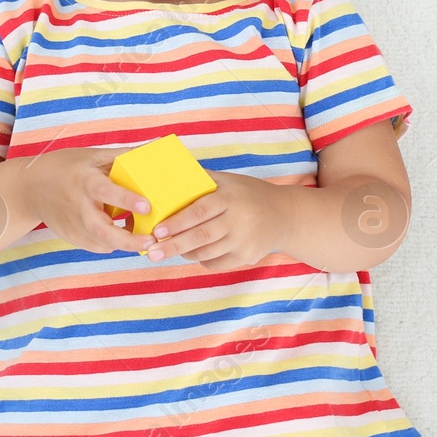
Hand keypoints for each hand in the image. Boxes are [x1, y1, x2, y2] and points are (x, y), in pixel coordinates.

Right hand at [22, 147, 156, 255]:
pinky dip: (114, 243)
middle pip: (103, 231)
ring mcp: (73, 226)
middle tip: (153, 240)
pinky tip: (126, 234)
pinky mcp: (72, 238)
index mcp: (84, 181)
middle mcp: (78, 206)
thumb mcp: (92, 156)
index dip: (126, 200)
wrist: (30, 189)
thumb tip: (155, 147)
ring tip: (147, 239)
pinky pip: (98, 246)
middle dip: (129, 240)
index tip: (147, 206)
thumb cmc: (65, 167)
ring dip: (126, 244)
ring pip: (102, 243)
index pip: (105, 191)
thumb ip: (123, 156)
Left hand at [144, 171, 289, 270]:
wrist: (284, 215)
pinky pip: (217, 263)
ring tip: (168, 250)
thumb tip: (167, 172)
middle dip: (174, 246)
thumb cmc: (247, 194)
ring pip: (207, 253)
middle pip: (201, 236)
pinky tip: (193, 253)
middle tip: (153, 253)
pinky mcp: (247, 257)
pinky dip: (201, 260)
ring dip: (185, 253)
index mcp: (230, 198)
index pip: (200, 211)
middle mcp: (238, 220)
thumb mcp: (229, 181)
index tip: (157, 230)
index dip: (177, 222)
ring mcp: (244, 241)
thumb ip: (202, 179)